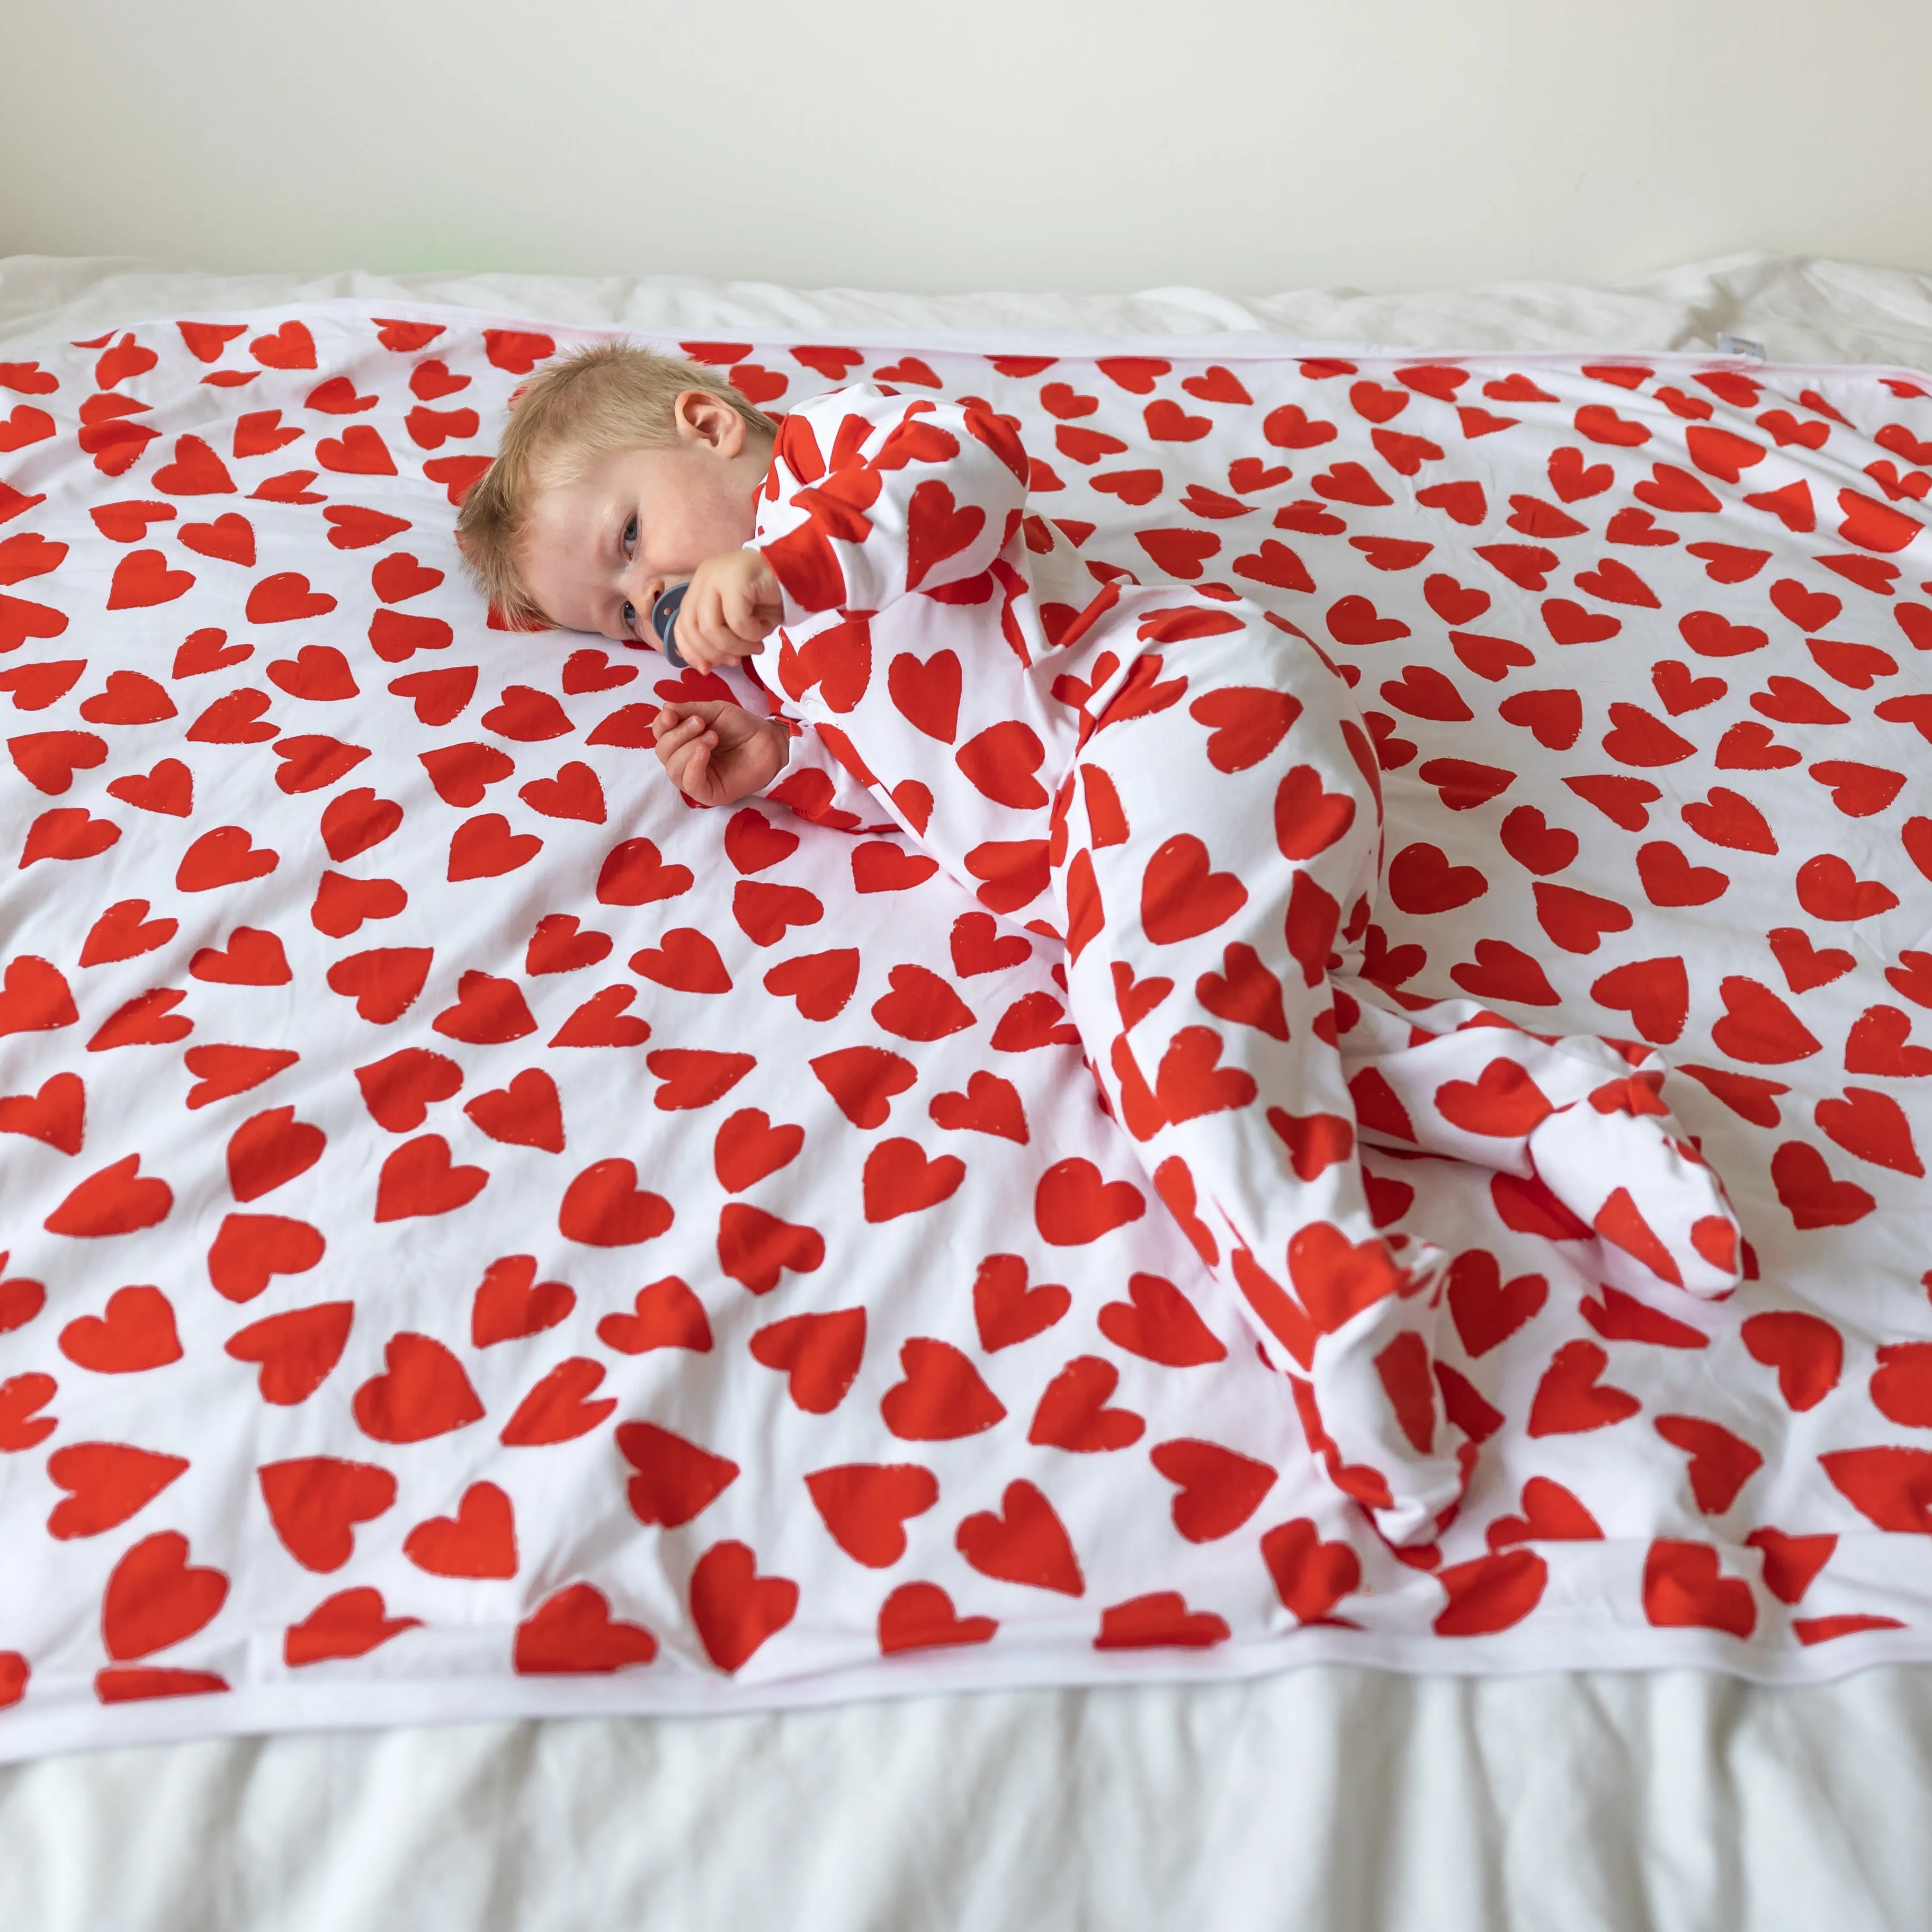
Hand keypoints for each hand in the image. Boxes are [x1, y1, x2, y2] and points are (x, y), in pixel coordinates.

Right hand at [651, 699, 789, 806]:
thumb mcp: (714, 711)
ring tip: (713, 736)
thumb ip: (689, 710)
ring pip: (673, 769)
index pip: (660, 736)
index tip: (671, 714)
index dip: (661, 725)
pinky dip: (693, 765)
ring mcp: (696, 779)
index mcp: (683, 741)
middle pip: (663, 752)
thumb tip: (664, 709)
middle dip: (678, 735)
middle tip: (701, 723)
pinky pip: (690, 784)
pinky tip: (704, 750)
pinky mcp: (709, 794)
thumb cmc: (742, 727)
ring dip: (688, 748)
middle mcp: (685, 762)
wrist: (769, 742)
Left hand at [667, 550, 783, 672]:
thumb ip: (718, 640)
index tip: (707, 669)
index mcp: (699, 588)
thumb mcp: (738, 624)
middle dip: (714, 652)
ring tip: (756, 645)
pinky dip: (752, 634)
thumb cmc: (769, 600)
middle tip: (737, 660)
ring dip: (736, 646)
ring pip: (711, 627)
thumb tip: (704, 667)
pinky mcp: (736, 579)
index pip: (681, 625)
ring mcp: (717, 575)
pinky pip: (737, 621)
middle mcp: (704, 578)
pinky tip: (765, 630)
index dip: (690, 651)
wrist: (798, 574)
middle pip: (692, 628)